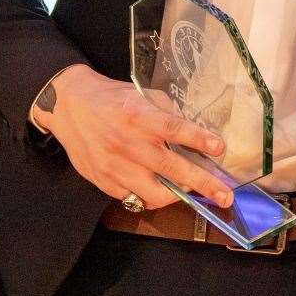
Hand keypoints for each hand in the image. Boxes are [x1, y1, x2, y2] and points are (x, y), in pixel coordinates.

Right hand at [30, 64, 232, 209]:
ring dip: (179, 196)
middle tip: (225, 196)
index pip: (174, 129)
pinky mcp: (103, 182)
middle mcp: (128, 144)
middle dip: (203, 184)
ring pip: (154, 194)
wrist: (70, 107)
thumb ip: (169, 115)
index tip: (220, 149)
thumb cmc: (114, 99)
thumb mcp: (144, 96)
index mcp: (140, 117)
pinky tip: (163, 190)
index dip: (199, 140)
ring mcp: (114, 166)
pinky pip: (135, 199)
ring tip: (192, 191)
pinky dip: (152, 197)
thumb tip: (196, 136)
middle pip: (171, 169)